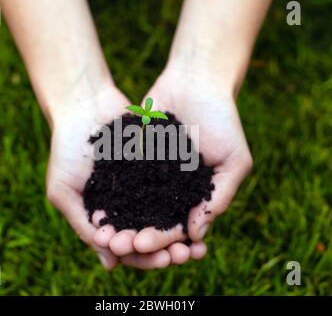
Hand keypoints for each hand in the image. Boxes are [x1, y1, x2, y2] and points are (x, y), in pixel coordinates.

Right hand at [46, 84, 198, 269]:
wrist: (83, 106)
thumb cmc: (66, 150)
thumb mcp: (64, 192)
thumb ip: (83, 226)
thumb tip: (111, 264)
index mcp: (104, 216)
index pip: (127, 246)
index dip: (145, 257)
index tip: (163, 260)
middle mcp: (125, 204)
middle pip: (151, 235)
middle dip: (168, 247)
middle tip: (185, 255)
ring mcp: (142, 185)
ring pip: (165, 215)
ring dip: (180, 231)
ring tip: (197, 242)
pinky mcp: (156, 166)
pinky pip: (173, 187)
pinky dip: (186, 200)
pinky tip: (199, 209)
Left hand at [124, 67, 252, 252]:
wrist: (196, 81)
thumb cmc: (223, 120)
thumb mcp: (233, 160)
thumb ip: (219, 197)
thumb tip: (197, 236)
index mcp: (194, 197)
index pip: (180, 228)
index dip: (167, 242)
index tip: (153, 250)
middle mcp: (170, 191)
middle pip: (151, 222)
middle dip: (138, 237)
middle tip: (122, 246)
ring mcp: (150, 175)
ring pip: (132, 207)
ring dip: (120, 224)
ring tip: (106, 237)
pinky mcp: (133, 159)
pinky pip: (119, 181)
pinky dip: (109, 197)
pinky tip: (97, 210)